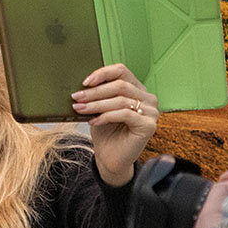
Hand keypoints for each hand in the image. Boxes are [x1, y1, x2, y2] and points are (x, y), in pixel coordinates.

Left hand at [71, 63, 157, 185]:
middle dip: (94, 92)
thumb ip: (96, 95)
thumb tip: (81, 85)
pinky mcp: (148, 125)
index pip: (122, 71)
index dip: (102, 73)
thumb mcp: (99, 108)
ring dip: (96, 104)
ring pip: (121, 100)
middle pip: (120, 85)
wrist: (110, 157)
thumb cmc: (105, 131)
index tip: (84, 82)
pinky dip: (106, 116)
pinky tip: (94, 121)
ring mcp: (151, 111)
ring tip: (80, 109)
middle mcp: (147, 98)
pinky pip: (125, 114)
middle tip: (76, 97)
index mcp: (136, 89)